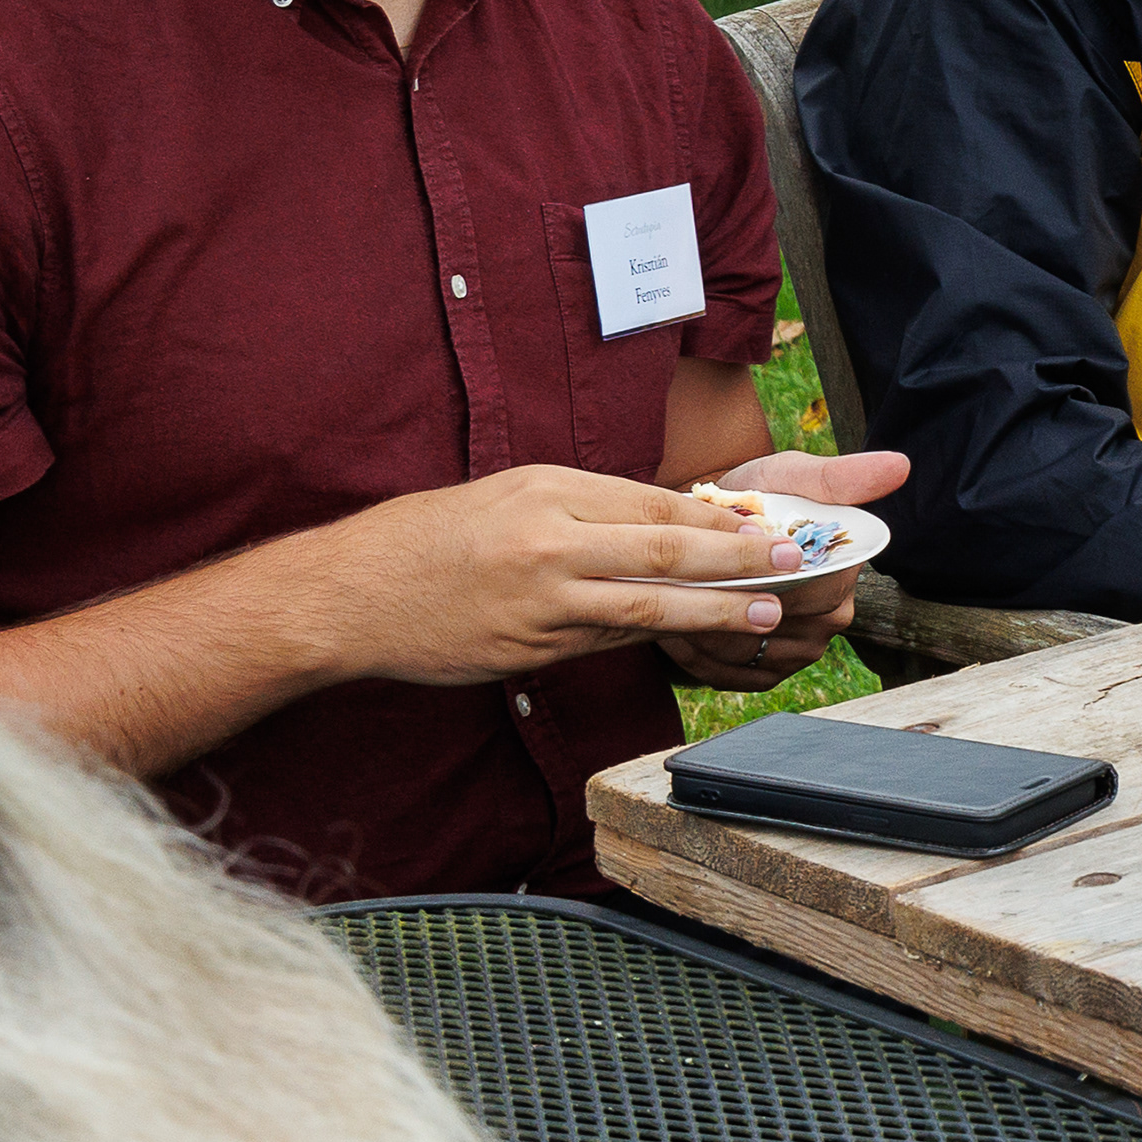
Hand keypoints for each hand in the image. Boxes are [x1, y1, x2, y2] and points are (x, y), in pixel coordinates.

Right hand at [325, 465, 809, 688]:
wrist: (350, 595)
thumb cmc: (434, 536)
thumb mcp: (513, 493)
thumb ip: (587, 506)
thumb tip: (669, 519)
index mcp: (550, 490)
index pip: (655, 502)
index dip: (719, 517)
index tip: (768, 523)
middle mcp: (550, 542)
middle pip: (664, 549)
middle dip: (737, 558)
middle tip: (790, 563)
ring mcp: (540, 602)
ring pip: (645, 606)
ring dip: (713, 611)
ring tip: (765, 613)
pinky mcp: (528, 650)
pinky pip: (604, 643)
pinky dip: (653, 642)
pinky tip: (694, 643)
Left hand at [656, 449, 909, 693]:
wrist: (717, 523)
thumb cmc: (756, 494)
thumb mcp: (790, 476)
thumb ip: (838, 477)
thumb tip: (899, 465)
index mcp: (845, 571)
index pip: (807, 591)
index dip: (755, 581)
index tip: (715, 561)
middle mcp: (834, 615)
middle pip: (775, 626)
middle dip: (725, 606)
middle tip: (681, 583)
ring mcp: (803, 649)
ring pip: (747, 654)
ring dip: (703, 631)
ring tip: (670, 601)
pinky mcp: (769, 672)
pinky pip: (730, 676)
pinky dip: (696, 656)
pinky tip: (675, 627)